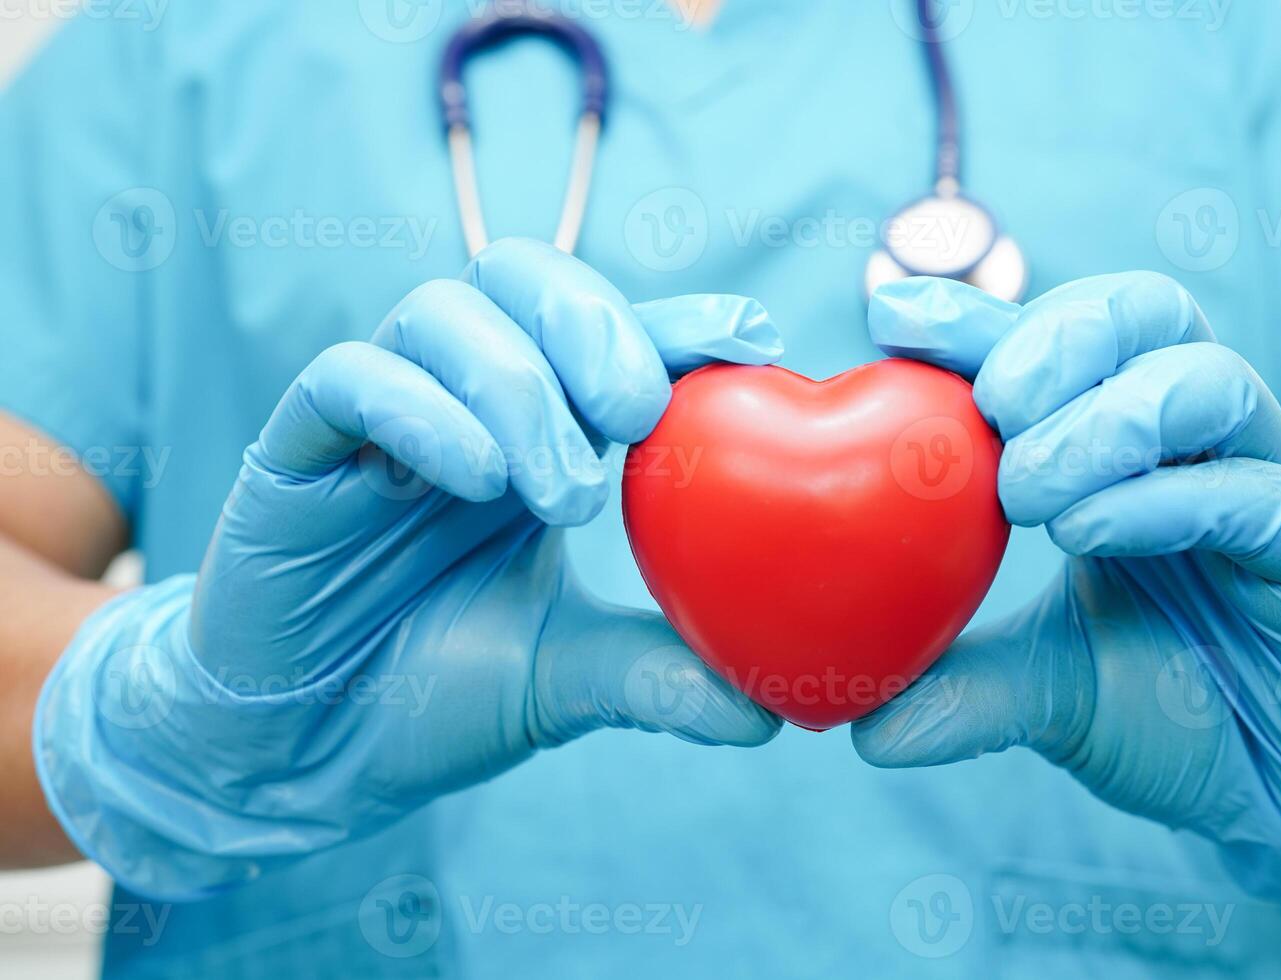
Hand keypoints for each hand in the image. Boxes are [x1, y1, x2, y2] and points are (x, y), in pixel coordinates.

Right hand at [35, 239, 782, 898]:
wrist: (312, 755)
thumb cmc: (439, 695)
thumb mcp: (564, 679)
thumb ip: (656, 675)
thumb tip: (765, 716)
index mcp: (536, 434)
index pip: (606, 338)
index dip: (677, 324)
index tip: (754, 342)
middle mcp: (462, 404)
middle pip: (522, 276)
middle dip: (593, 325)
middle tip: (637, 415)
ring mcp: (379, 419)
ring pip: (442, 312)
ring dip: (519, 386)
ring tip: (563, 493)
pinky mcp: (297, 451)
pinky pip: (348, 377)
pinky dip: (423, 411)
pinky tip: (479, 479)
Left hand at [853, 272, 1280, 910]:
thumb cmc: (1170, 710)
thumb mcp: (1046, 693)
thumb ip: (963, 690)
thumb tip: (864, 729)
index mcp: (1119, 447)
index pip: (1055, 343)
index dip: (975, 317)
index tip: (890, 316)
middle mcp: (1194, 443)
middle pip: (1147, 312)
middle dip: (1056, 338)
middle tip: (992, 407)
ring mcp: (1266, 483)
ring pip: (1209, 380)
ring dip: (1106, 418)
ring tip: (1026, 489)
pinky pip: (1259, 492)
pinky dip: (1163, 498)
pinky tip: (1088, 530)